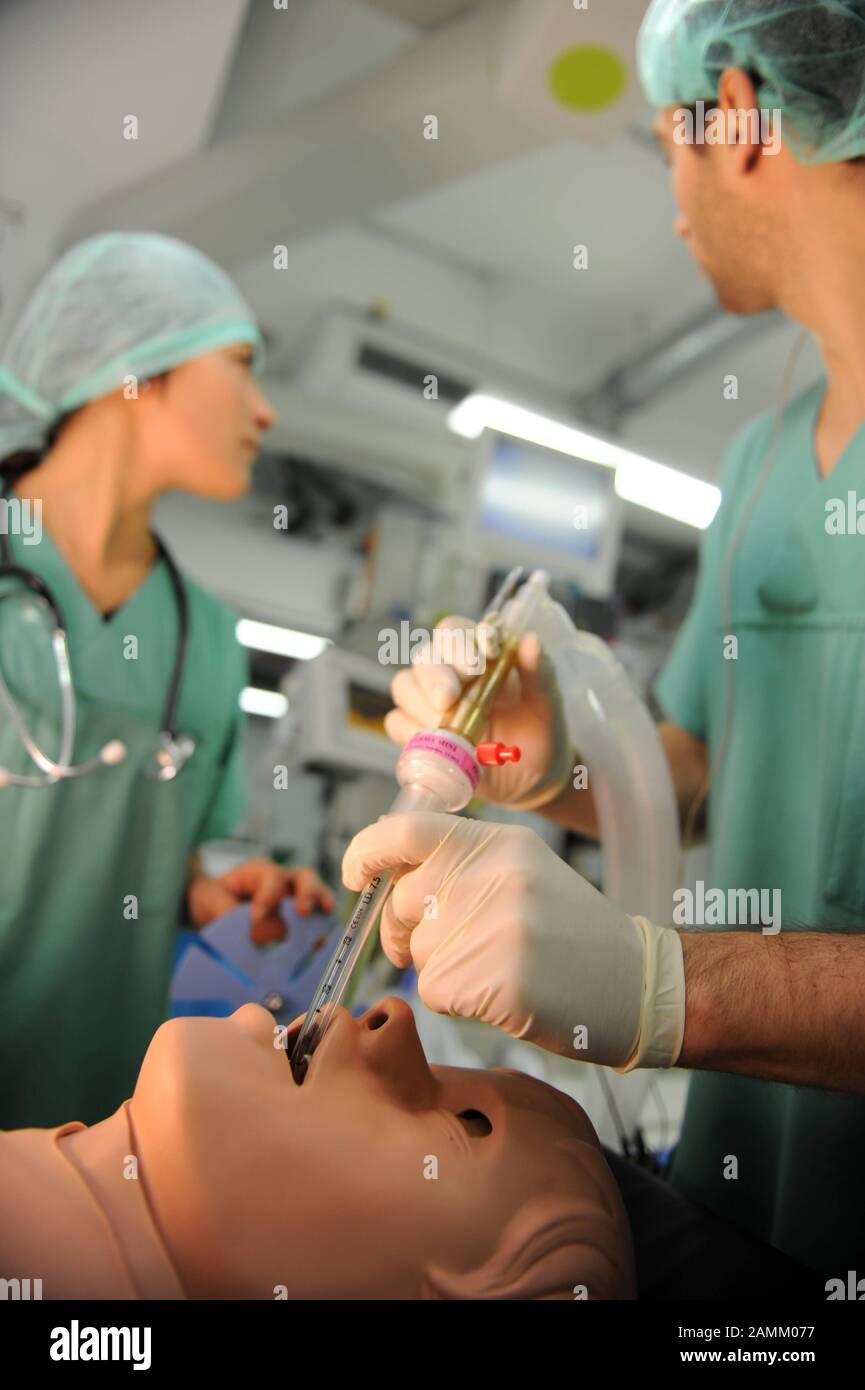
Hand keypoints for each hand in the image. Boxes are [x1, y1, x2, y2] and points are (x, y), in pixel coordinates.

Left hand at [187, 859, 334, 944]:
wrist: (212, 904)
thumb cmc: (212, 897)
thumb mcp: (209, 899)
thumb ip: (226, 911)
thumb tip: (253, 930)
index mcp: (258, 871)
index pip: (271, 878)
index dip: (267, 897)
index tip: (256, 918)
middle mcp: (281, 879)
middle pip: (304, 877)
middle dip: (307, 893)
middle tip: (303, 913)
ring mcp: (292, 896)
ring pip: (316, 892)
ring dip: (322, 906)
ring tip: (324, 924)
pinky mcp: (297, 915)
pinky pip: (315, 916)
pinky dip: (320, 927)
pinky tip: (320, 942)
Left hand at [342, 813, 684, 1069]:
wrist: (638, 982)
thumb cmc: (570, 933)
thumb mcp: (521, 872)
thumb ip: (459, 865)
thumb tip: (384, 877)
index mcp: (497, 844)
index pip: (406, 832)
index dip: (365, 853)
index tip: (356, 878)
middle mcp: (494, 876)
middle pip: (403, 902)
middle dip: (401, 932)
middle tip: (425, 949)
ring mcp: (497, 927)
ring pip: (420, 952)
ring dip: (440, 969)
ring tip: (493, 968)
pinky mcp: (499, 979)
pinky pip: (437, 992)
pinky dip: (457, 1001)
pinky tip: (500, 995)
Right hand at [386, 615, 572, 807]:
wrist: (531, 780)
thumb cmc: (539, 734)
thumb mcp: (547, 705)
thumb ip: (539, 674)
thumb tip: (530, 641)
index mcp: (479, 654)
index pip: (454, 631)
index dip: (459, 642)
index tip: (479, 662)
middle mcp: (450, 672)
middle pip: (425, 657)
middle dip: (436, 676)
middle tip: (449, 699)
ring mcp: (430, 702)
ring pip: (404, 685)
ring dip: (421, 704)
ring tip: (450, 727)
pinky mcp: (418, 732)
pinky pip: (397, 722)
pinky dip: (412, 732)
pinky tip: (438, 744)